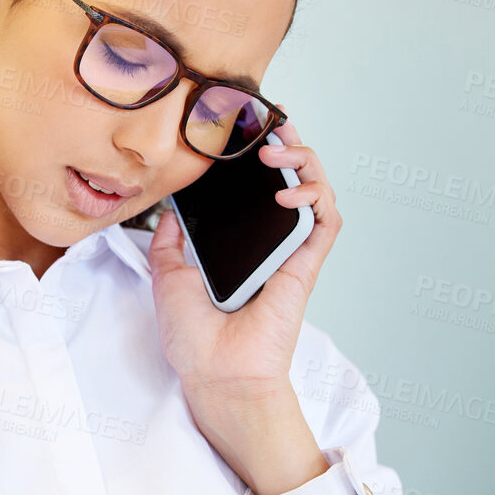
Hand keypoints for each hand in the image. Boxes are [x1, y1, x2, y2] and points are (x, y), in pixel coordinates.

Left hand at [145, 117, 339, 493]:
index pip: (261, 188)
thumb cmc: (195, 339)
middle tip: (271, 122)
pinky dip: (316, 198)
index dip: (263, 154)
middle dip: (289, 142)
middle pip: (295, 179)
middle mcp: (272, 244)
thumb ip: (170, 243)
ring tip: (277, 151)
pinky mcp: (306, 267)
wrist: (214, 373)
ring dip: (305, 161)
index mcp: (243, 245)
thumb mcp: (168, 277)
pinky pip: (326, 223)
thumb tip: (169, 212)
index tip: (249, 124)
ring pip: (318, 192)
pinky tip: (289, 193)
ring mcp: (292, 253)